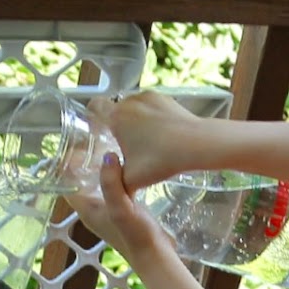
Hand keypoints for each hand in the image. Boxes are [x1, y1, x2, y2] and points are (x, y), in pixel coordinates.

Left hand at [68, 152, 169, 266]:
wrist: (155, 256)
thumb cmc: (136, 236)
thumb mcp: (122, 208)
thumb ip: (111, 184)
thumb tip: (107, 156)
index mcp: (86, 210)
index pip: (67, 184)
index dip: (66, 165)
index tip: (73, 143)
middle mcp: (93, 210)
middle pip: (82, 181)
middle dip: (84, 162)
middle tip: (92, 137)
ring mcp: (108, 211)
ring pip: (98, 183)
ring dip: (100, 167)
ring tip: (107, 144)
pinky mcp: (122, 210)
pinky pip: (113, 187)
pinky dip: (114, 174)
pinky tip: (125, 163)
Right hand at [87, 91, 203, 189]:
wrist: (196, 144)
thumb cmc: (161, 160)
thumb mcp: (132, 180)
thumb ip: (116, 184)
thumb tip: (110, 190)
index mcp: (117, 117)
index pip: (94, 105)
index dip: (92, 116)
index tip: (96, 127)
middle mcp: (131, 101)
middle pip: (115, 107)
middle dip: (115, 122)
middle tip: (120, 141)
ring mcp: (150, 97)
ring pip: (133, 105)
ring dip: (133, 118)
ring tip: (141, 139)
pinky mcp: (166, 98)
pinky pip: (150, 105)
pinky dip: (149, 116)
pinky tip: (157, 134)